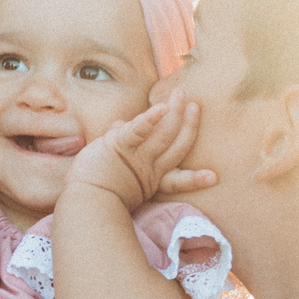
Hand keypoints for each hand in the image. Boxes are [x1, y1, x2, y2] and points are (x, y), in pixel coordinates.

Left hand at [66, 100, 216, 212]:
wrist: (83, 203)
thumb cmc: (92, 192)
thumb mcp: (112, 170)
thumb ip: (118, 144)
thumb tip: (118, 124)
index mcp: (150, 181)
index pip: (178, 179)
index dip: (196, 178)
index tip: (214, 177)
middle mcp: (149, 169)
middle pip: (177, 146)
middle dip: (189, 126)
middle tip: (196, 106)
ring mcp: (137, 157)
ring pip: (164, 133)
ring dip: (175, 113)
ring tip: (182, 95)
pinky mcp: (120, 146)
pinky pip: (139, 130)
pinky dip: (150, 118)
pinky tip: (162, 107)